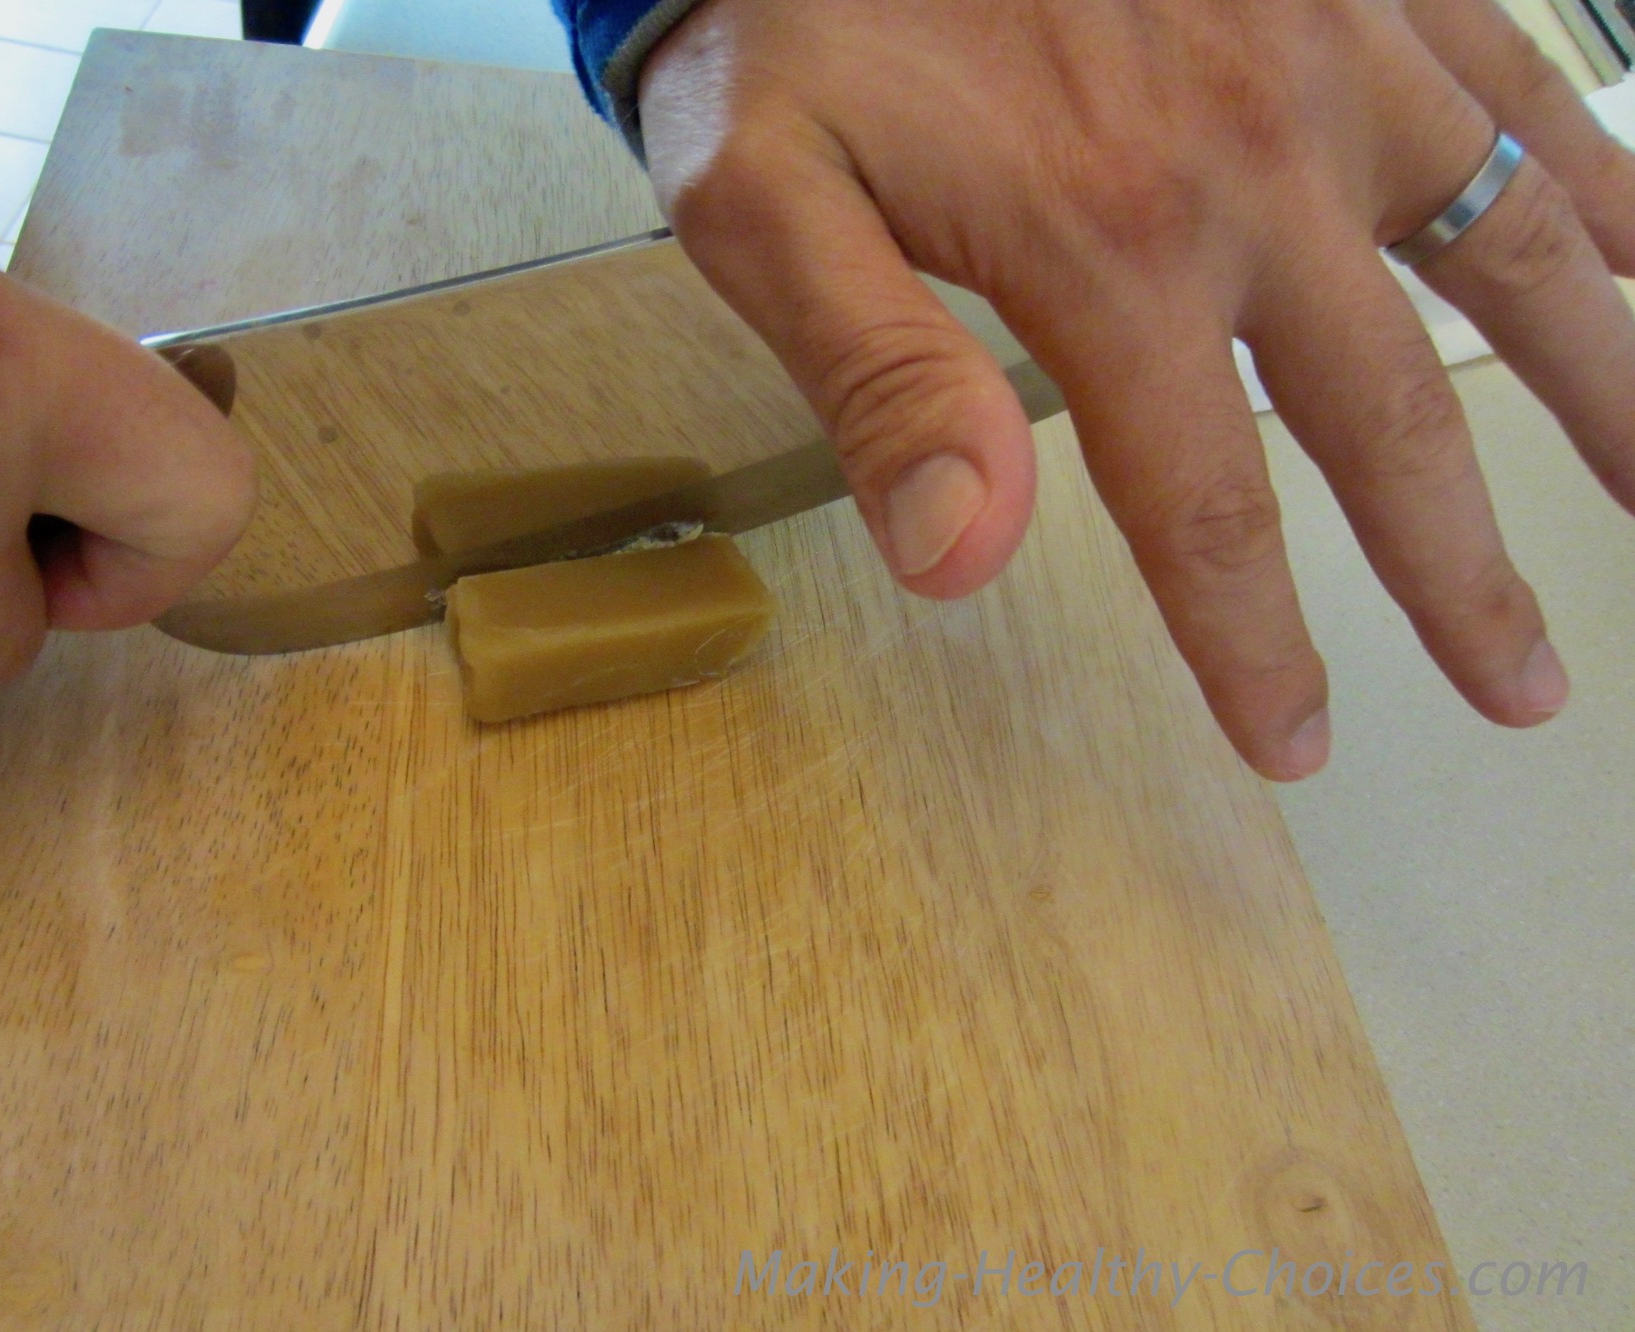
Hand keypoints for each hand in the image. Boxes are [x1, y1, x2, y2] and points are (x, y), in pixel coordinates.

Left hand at [640, 0, 1634, 778]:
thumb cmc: (789, 19)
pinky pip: (1521, 80)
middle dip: (1461, 574)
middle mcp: (1255, 161)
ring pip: (1509, 251)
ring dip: (1603, 386)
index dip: (1255, 643)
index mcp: (1109, 244)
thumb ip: (874, 374)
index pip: (1206, 503)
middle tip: (1521, 689)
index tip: (1295, 741)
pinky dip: (1602, 178)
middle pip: (1388, 415)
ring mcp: (1332, 54)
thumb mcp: (767, 198)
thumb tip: (959, 559)